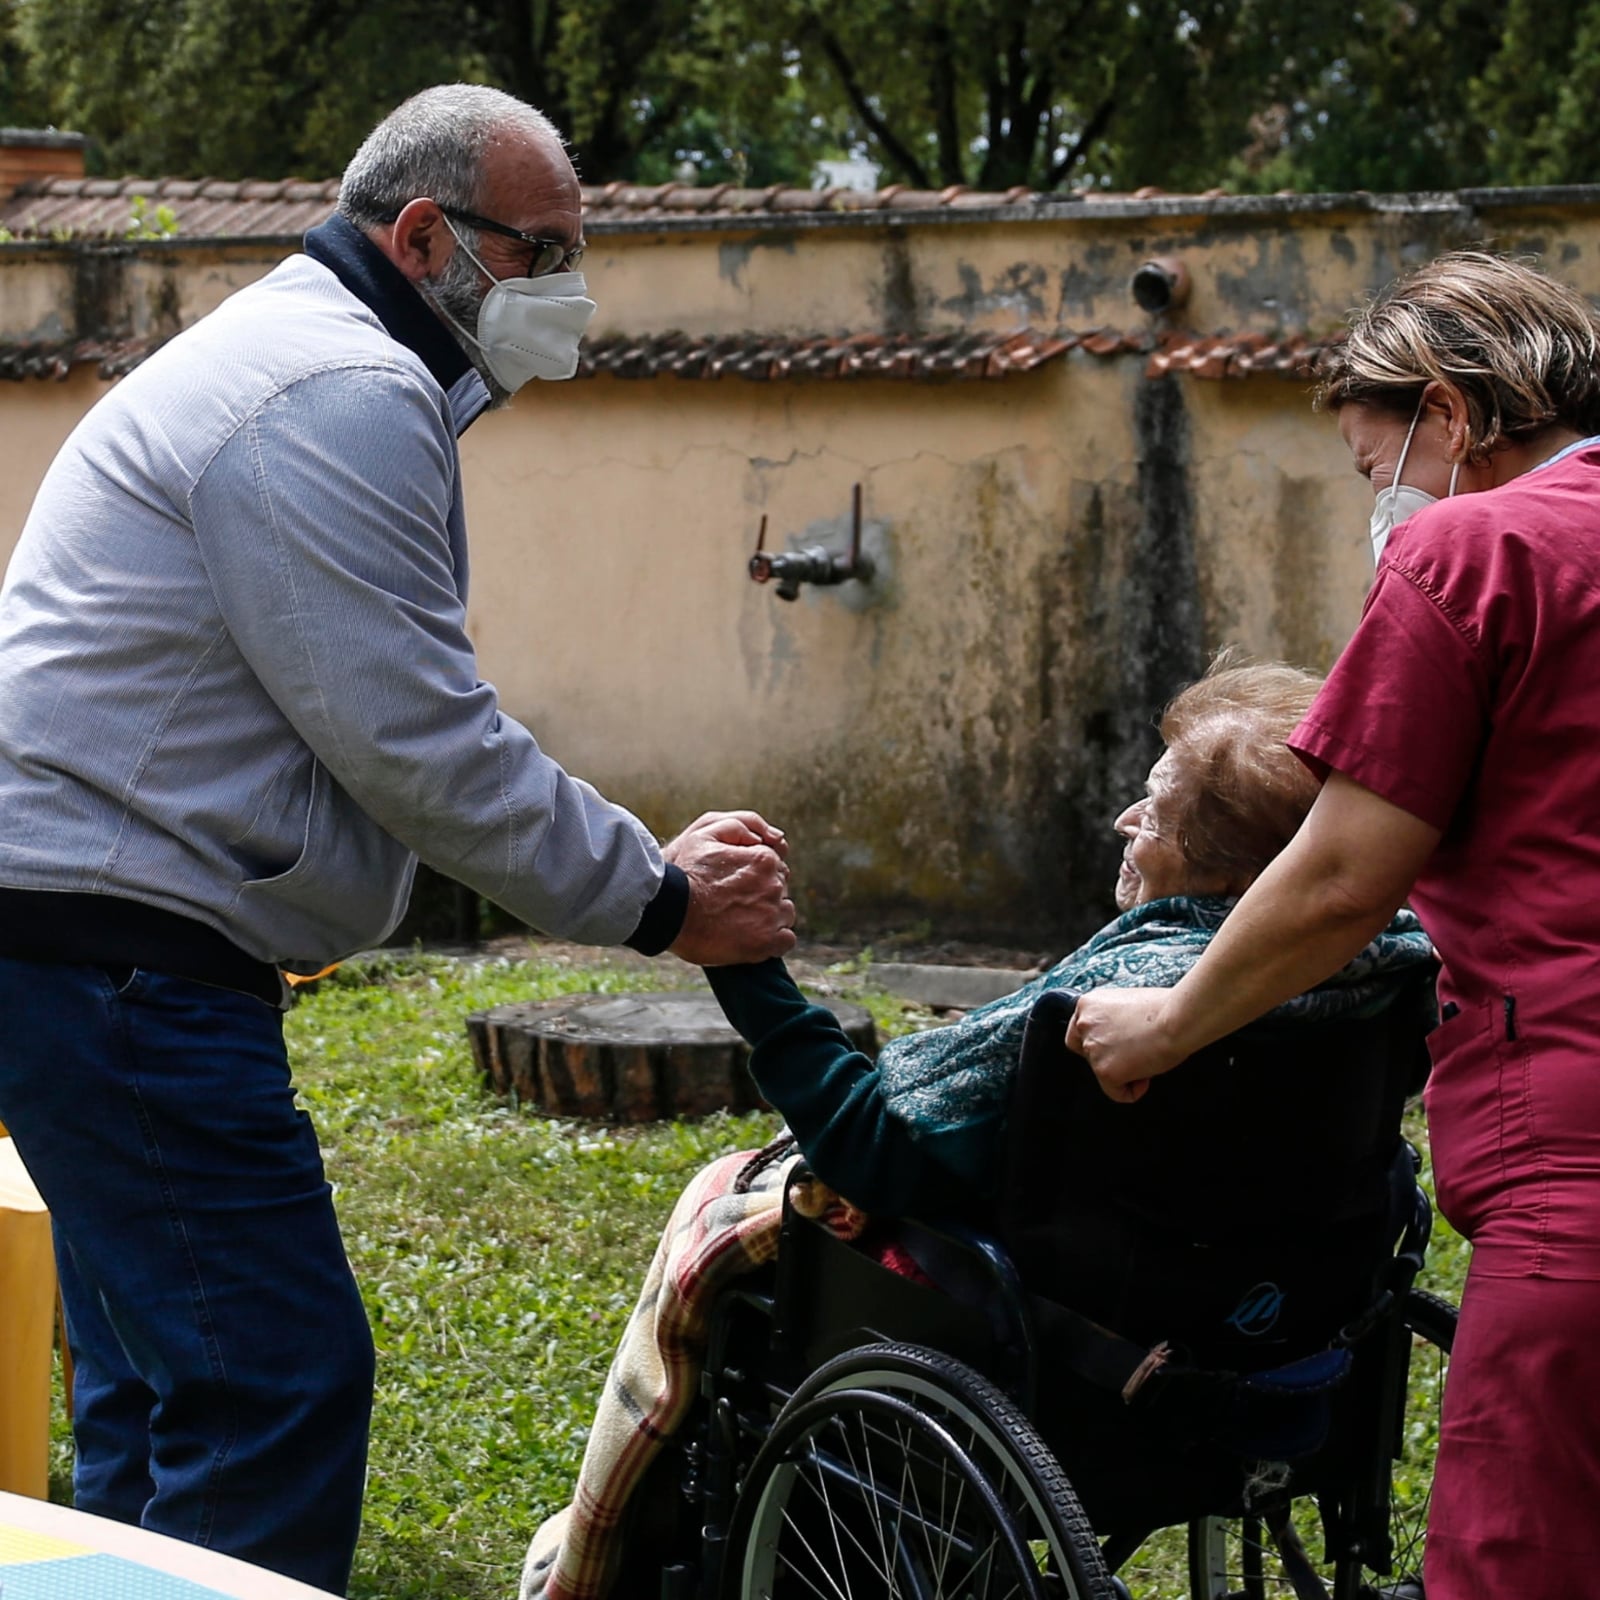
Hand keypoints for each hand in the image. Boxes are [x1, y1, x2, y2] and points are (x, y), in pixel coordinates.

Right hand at [663, 811, 796, 964]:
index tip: (738, 886)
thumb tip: (763, 838)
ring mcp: (772, 914)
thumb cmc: (684, 874)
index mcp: (764, 859)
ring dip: (771, 917)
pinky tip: (755, 938)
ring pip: (785, 914)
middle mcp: (773, 885)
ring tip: (744, 921)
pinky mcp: (767, 942)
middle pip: (781, 890)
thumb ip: (737, 826)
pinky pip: (786, 940)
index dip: (757, 877)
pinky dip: (775, 941)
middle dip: (764, 895)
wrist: (669, 912)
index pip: (775, 868)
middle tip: (737, 904)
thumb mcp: (704, 835)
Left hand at [1065, 987, 1185, 1102]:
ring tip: (1147, 1058)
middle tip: (1136, 1052)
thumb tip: (1118, 1035)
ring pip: (1103, 1074)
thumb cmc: (1164, 1009)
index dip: (1100, 1043)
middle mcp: (1084, 1026)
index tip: (1118, 1046)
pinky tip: (1147, 1076)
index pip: (1077, 1033)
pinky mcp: (1105, 1071)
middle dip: (1112, 1058)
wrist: (1177, 1020)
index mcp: (1088, 1005)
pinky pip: (1116, 1093)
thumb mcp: (1127, 1003)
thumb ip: (1112, 1018)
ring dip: (1124, 1071)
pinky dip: (1132, 1091)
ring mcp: (1092, 1049)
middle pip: (1088, 1054)